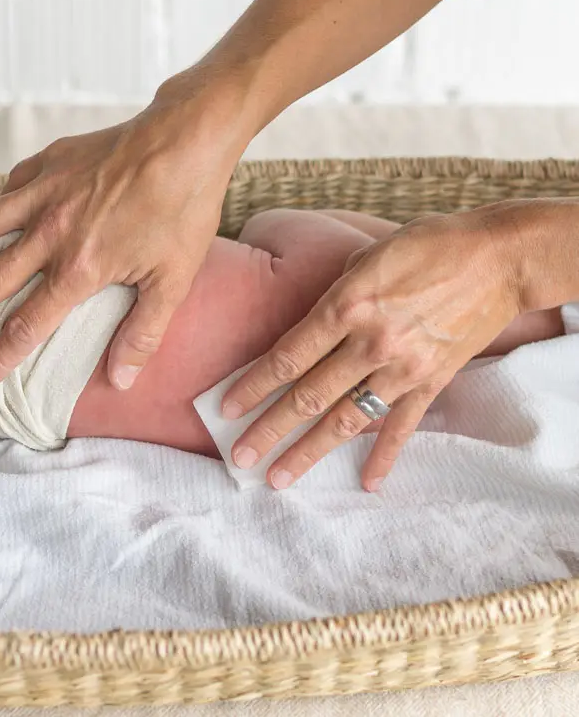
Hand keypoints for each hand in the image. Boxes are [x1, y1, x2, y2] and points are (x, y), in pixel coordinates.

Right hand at [0, 74, 242, 391]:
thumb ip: (142, 333)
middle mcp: (50, 233)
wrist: (185, 139)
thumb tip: (120, 381)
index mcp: (78, 268)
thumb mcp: (174, 280)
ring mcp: (43, 193)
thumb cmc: (184, 210)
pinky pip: (6, 189)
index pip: (25, 325)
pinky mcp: (48, 163)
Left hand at [222, 207, 523, 491]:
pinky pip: (403, 425)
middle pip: (307, 396)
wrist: (499, 257)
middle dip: (268, 429)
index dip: (252, 386)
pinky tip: (367, 482)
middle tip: (238, 456)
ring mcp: (403, 367)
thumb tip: (312, 322)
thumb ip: (335, 293)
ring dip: (309, 451)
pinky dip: (385, 455)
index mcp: (347, 305)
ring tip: (278, 477)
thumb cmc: (429, 244)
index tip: (225, 409)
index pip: (287, 357)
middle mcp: (370, 342)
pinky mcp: (434, 380)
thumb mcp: (368, 254)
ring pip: (346, 419)